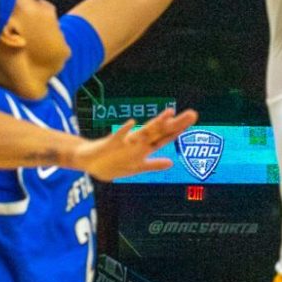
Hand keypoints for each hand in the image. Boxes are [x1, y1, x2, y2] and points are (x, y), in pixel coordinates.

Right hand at [73, 108, 197, 180]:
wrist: (88, 160)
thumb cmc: (112, 163)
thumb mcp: (136, 168)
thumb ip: (153, 164)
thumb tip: (171, 163)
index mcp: (144, 148)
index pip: (165, 137)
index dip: (179, 129)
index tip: (194, 118)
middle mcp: (138, 142)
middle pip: (161, 131)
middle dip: (176, 124)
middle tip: (193, 114)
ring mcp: (125, 142)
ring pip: (144, 132)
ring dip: (156, 124)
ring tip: (169, 114)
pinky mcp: (110, 144)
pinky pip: (118, 137)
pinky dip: (124, 131)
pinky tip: (131, 123)